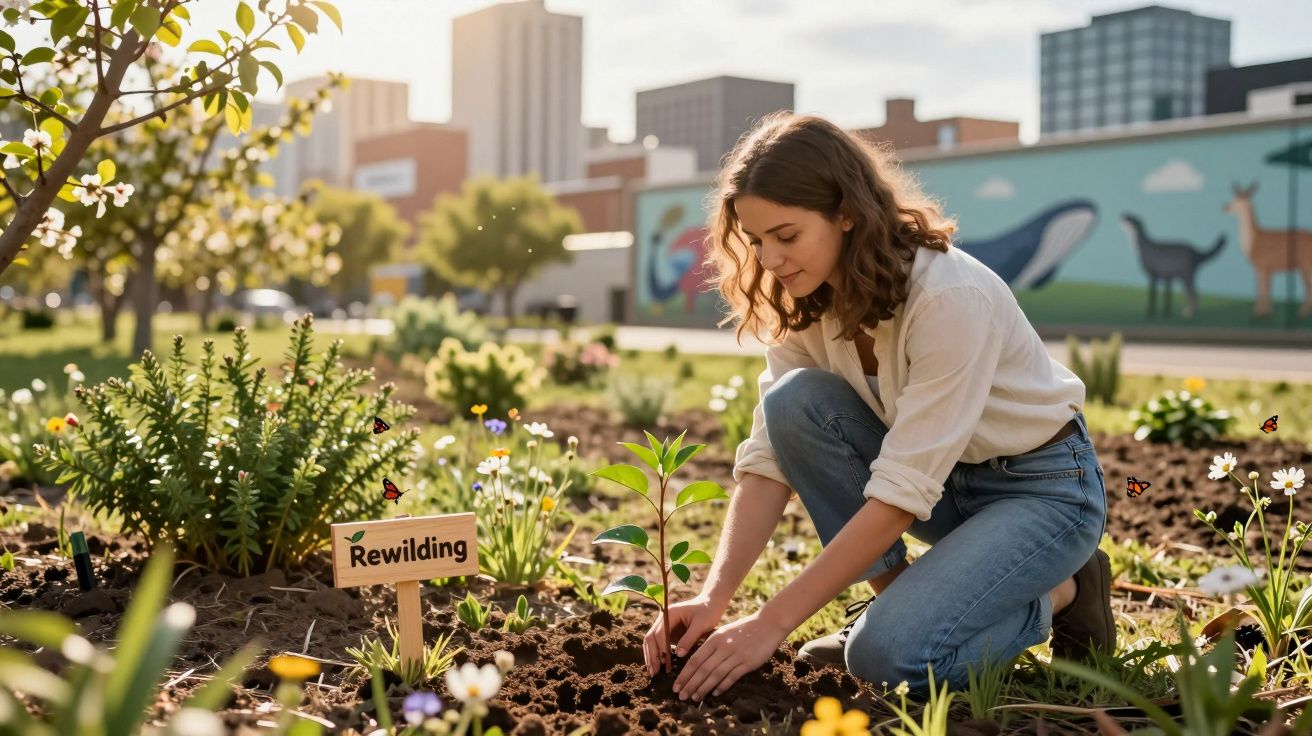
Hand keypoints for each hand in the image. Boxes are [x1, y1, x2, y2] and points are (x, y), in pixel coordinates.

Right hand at [644, 593, 725, 675]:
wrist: (711, 604)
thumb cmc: (708, 612)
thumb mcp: (701, 625)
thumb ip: (689, 638)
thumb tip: (678, 654)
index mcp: (670, 613)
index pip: (660, 632)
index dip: (661, 647)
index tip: (664, 661)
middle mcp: (663, 619)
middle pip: (651, 637)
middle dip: (652, 655)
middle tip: (654, 672)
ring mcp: (665, 626)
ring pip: (651, 641)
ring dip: (651, 656)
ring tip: (653, 672)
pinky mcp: (669, 632)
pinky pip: (659, 644)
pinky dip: (657, 655)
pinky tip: (658, 666)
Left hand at [671, 611, 787, 701]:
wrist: (767, 624)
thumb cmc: (744, 629)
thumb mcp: (724, 632)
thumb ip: (711, 645)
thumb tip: (697, 662)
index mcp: (714, 639)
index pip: (695, 660)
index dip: (684, 674)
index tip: (676, 685)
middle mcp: (723, 647)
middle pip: (702, 669)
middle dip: (690, 684)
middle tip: (681, 696)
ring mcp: (735, 655)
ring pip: (715, 675)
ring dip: (703, 688)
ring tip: (695, 698)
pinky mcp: (747, 663)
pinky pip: (732, 676)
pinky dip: (722, 686)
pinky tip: (715, 693)